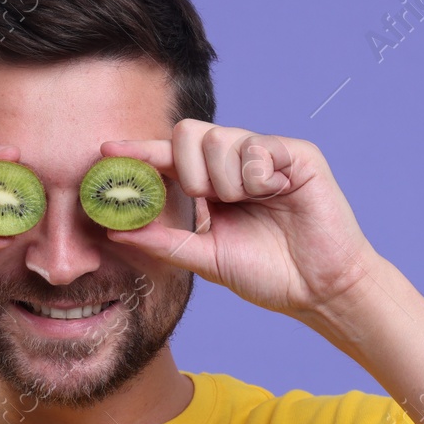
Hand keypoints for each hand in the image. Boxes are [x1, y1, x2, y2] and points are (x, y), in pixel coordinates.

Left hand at [100, 120, 380, 322]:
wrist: (317, 290)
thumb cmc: (268, 275)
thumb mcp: (205, 259)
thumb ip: (163, 242)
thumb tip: (114, 230)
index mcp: (211, 187)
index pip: (169, 158)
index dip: (139, 152)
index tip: (106, 152)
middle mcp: (235, 165)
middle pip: (188, 133)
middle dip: (187, 168)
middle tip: (204, 199)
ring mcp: (266, 156)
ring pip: (219, 139)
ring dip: (225, 180)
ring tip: (248, 203)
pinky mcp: (296, 155)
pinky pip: (257, 147)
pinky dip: (255, 174)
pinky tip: (274, 193)